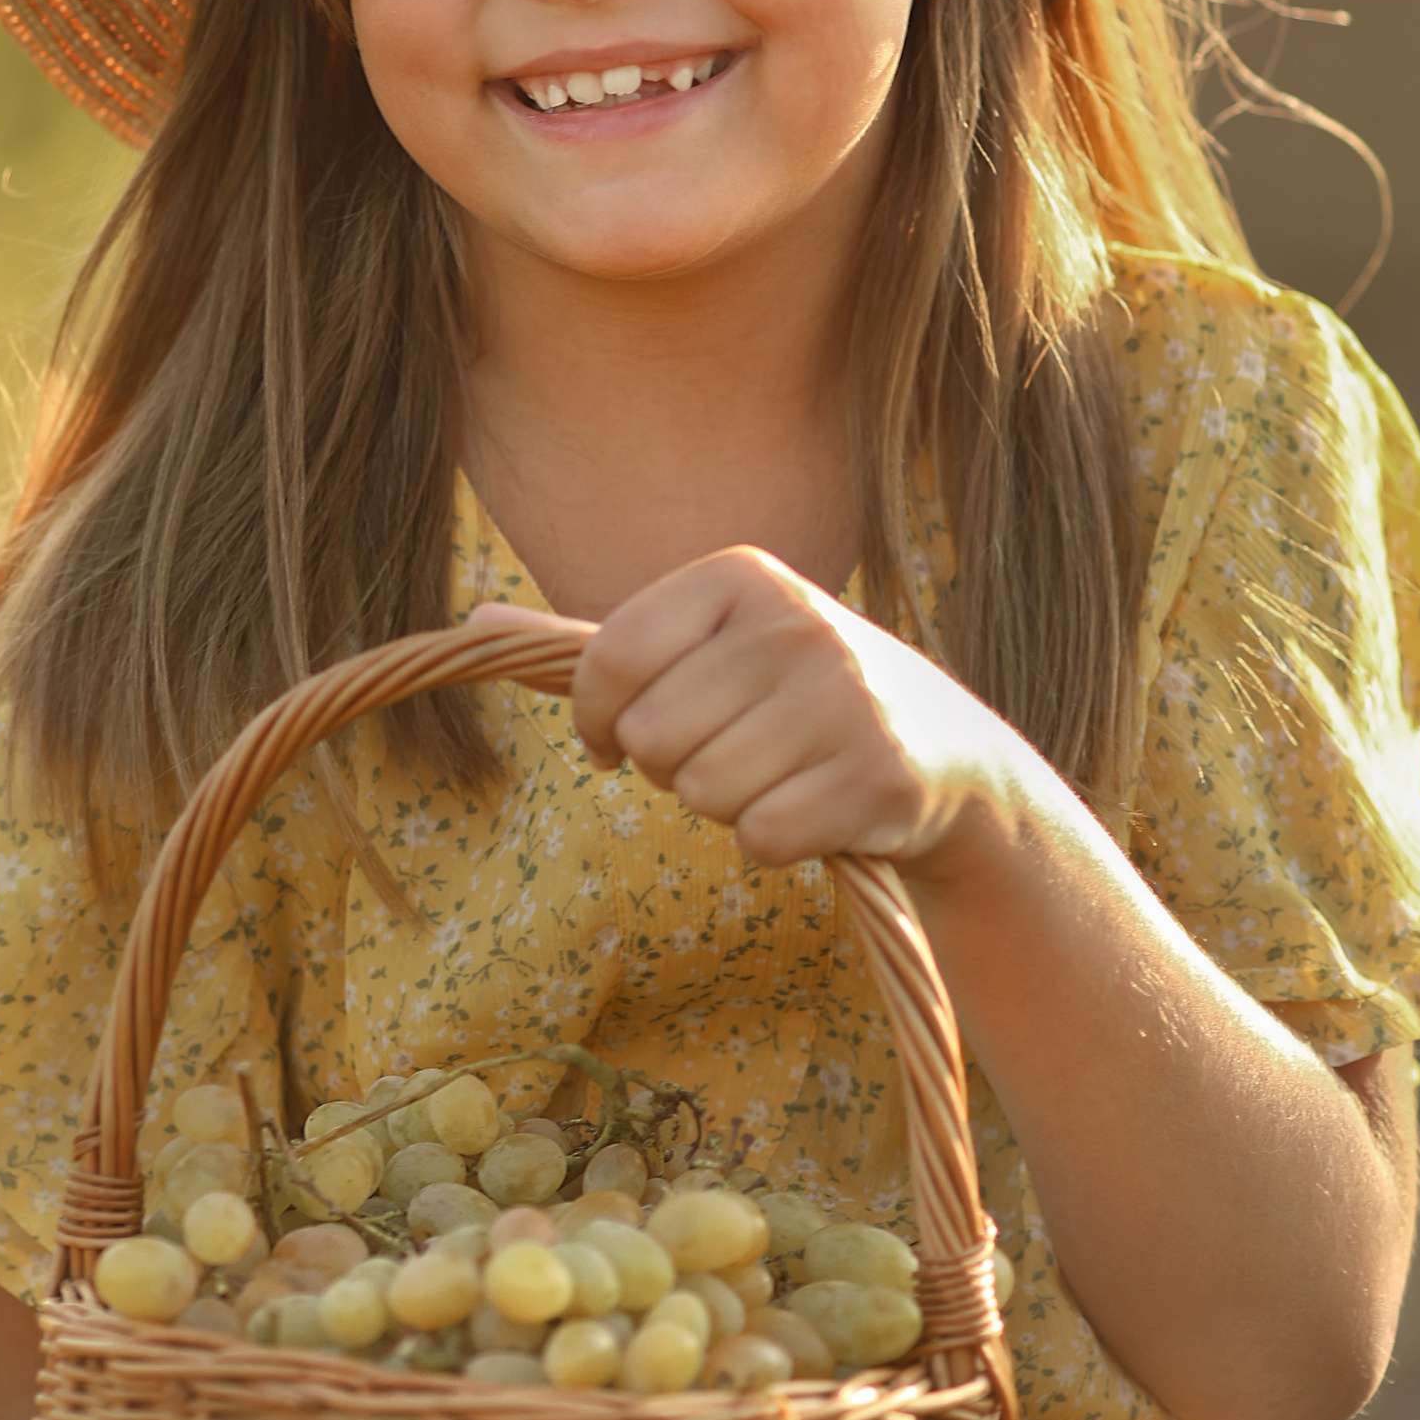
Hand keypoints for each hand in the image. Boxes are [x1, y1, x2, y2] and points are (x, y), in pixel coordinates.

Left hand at [569, 548, 1020, 875]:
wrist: (947, 756)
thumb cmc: (794, 699)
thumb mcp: (709, 648)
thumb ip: (598, 643)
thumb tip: (472, 616)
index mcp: (742, 574)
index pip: (611, 658)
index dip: (594, 722)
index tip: (610, 745)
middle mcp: (796, 621)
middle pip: (651, 737)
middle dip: (675, 768)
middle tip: (733, 755)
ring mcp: (843, 697)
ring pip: (703, 793)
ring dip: (727, 808)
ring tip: (778, 777)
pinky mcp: (878, 776)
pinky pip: (761, 840)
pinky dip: (774, 845)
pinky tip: (814, 813)